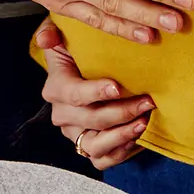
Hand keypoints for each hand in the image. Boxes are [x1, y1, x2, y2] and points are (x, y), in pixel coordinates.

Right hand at [36, 18, 152, 170]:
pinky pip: (101, 160)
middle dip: (122, 111)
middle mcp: (62, 114)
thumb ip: (53, 32)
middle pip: (91, 120)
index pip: (74, 94)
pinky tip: (138, 138)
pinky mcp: (87, 148)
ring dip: (122, 135)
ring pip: (95, 145)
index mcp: (56, 88)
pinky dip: (120, 153)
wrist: (84, 72)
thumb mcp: (64, 37)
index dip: (95, 92)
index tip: (118, 87)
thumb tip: (46, 38)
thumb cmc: (78, 52)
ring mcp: (74, 134)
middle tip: (147, 101)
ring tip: (144, 121)